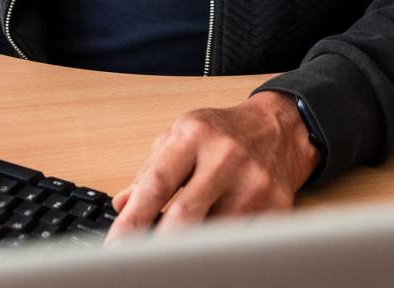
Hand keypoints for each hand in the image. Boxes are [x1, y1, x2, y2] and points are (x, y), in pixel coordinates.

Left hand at [106, 90, 319, 241]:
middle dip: (157, 247)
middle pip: (184, 217)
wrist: (277, 129)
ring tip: (175, 254)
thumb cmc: (222, 132)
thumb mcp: (181, 136)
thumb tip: (122, 205)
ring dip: (190, 250)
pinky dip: (220, 251)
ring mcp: (253, 183)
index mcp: (194, 135)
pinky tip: (208, 250)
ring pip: (212, 236)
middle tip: (139, 263)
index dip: (132, 221)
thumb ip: (149, 170)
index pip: (156, 184)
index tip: (115, 249)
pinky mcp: (275, 207)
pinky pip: (238, 242)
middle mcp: (225, 156)